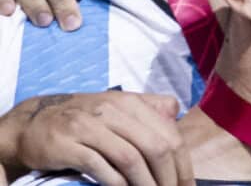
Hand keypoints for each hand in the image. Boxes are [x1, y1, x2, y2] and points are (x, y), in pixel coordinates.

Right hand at [0, 91, 189, 185]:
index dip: (182, 163)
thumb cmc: (83, 117)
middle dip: (169, 176)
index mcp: (131, 103)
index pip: (169, 134)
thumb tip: (176, 114)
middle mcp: (113, 111)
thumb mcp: (116, 105)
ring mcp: (89, 127)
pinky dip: (118, 183)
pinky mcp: (69, 146)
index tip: (187, 185)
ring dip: (147, 184)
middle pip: (155, 146)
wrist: (33, 122)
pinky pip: (101, 167)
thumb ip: (147, 107)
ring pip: (131, 158)